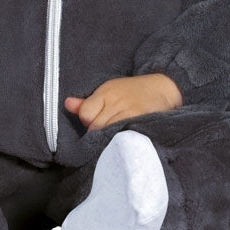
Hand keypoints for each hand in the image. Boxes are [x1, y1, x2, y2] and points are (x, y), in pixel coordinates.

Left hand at [64, 74, 182, 131]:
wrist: (163, 88)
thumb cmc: (132, 91)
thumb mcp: (108, 91)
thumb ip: (87, 102)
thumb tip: (67, 104)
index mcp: (106, 92)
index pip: (85, 114)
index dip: (88, 121)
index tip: (96, 123)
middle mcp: (116, 101)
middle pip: (95, 127)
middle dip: (97, 133)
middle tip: (106, 133)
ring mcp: (129, 113)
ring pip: (107, 134)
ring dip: (108, 139)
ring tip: (114, 137)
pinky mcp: (140, 123)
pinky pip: (122, 137)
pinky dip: (120, 141)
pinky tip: (123, 140)